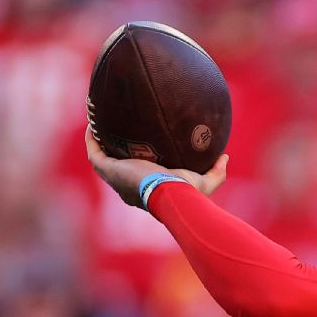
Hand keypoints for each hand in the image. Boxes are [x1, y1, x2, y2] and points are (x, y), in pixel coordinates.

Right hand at [85, 125, 228, 207]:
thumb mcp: (206, 182)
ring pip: (101, 158)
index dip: (136, 161)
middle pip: (117, 165)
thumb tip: (224, 156)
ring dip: (98, 141)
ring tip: (100, 123)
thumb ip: (217, 171)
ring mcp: (115, 178)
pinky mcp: (108, 170)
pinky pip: (94, 152)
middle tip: (117, 131)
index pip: (139, 174)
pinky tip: (93, 123)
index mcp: (146, 189)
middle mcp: (127, 185)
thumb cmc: (186, 192)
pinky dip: (92, 138)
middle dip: (115, 150)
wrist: (170, 194)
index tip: (140, 146)